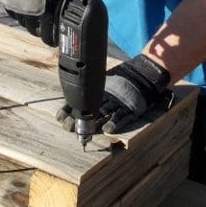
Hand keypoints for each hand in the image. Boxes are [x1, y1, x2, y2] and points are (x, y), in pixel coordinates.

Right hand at [1, 0, 80, 45]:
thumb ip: (72, 1)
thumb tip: (81, 12)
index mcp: (50, 8)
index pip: (50, 35)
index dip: (54, 40)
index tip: (56, 40)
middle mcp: (33, 10)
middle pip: (36, 33)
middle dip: (43, 35)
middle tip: (48, 34)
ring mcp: (19, 5)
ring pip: (25, 25)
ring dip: (32, 25)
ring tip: (39, 22)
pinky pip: (15, 15)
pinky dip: (21, 15)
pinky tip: (28, 11)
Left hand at [57, 54, 173, 134]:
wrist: (145, 73)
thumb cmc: (125, 77)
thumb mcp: (105, 80)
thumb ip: (93, 88)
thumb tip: (74, 97)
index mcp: (99, 90)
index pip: (80, 101)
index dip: (69, 110)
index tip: (60, 117)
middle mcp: (107, 97)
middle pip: (88, 111)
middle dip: (77, 120)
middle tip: (68, 126)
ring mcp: (119, 103)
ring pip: (103, 116)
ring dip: (93, 125)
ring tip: (84, 132)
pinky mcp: (131, 109)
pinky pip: (122, 117)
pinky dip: (115, 123)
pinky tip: (107, 129)